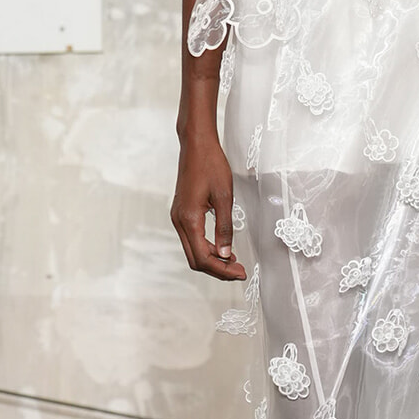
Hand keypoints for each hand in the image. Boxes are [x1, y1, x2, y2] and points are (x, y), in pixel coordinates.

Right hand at [171, 130, 246, 281]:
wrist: (196, 145)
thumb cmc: (211, 165)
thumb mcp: (224, 197)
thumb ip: (225, 228)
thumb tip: (226, 254)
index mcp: (189, 219)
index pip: (203, 257)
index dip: (222, 270)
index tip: (240, 273)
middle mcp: (179, 221)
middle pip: (195, 259)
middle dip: (217, 269)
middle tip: (239, 271)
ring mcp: (178, 217)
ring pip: (192, 251)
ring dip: (212, 260)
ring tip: (234, 262)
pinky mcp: (181, 213)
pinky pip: (191, 239)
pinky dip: (206, 248)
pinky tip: (222, 248)